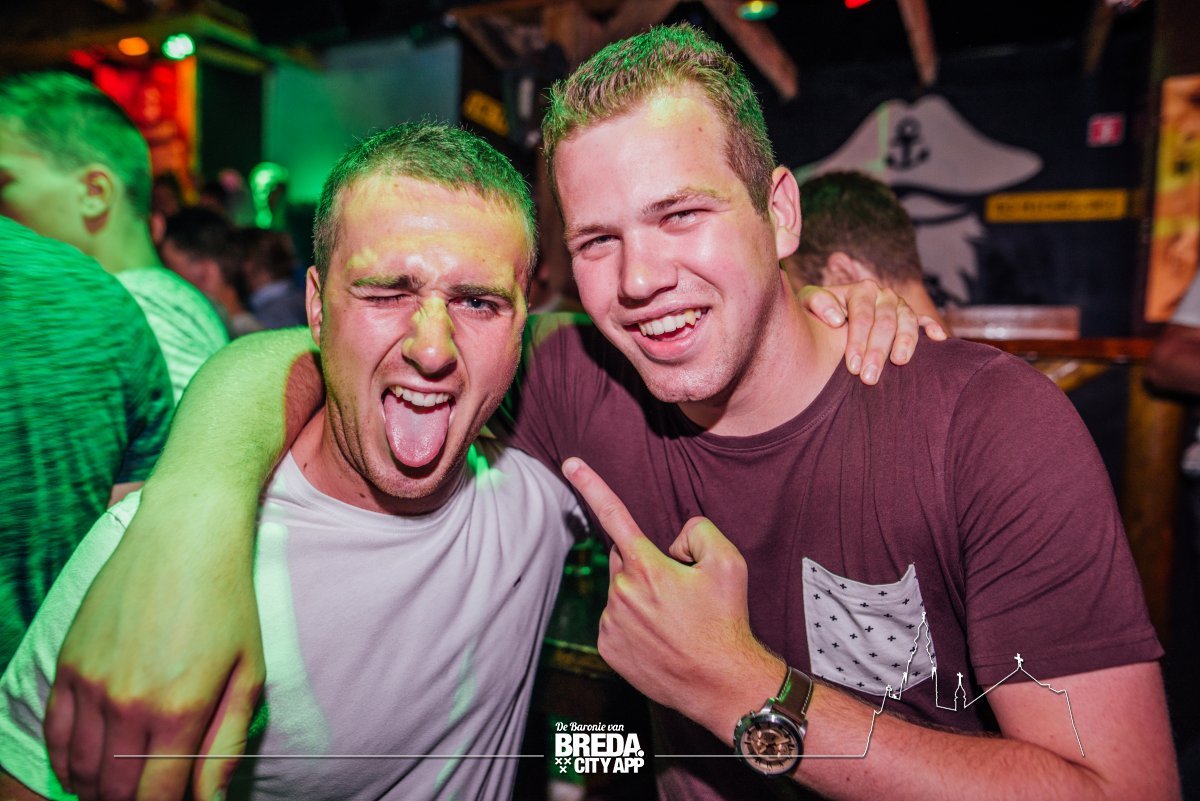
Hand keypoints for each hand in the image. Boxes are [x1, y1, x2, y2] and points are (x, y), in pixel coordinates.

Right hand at [45, 493, 263, 800]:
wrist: (185, 535)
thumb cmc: (228, 601)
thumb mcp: (250, 672)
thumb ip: (226, 743)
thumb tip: (209, 800)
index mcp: (178, 711)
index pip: (155, 799)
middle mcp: (127, 704)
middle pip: (114, 792)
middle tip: (152, 792)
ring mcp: (91, 684)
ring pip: (79, 770)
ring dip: (99, 788)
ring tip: (123, 784)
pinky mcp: (69, 664)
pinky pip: (54, 734)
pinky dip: (67, 760)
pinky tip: (89, 764)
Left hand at [561, 457, 783, 739]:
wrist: (722, 685)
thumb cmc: (727, 622)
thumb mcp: (729, 562)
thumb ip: (698, 530)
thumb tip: (672, 542)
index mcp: (647, 567)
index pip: (615, 515)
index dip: (591, 484)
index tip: (570, 462)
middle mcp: (621, 593)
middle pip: (625, 559)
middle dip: (647, 565)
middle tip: (682, 593)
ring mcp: (611, 622)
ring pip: (622, 592)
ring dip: (642, 597)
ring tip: (676, 622)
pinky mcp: (607, 648)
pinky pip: (616, 621)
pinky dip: (635, 624)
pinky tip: (660, 639)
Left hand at [798, 281, 947, 384]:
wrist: (826, 317)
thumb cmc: (816, 314)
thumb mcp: (807, 304)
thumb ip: (817, 303)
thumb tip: (837, 318)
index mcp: (860, 290)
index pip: (863, 316)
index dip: (858, 341)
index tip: (852, 367)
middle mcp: (883, 295)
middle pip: (886, 323)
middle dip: (877, 352)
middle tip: (869, 378)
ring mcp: (899, 306)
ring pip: (907, 323)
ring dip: (905, 344)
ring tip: (899, 364)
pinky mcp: (910, 317)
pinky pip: (924, 321)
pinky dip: (932, 328)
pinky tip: (938, 339)